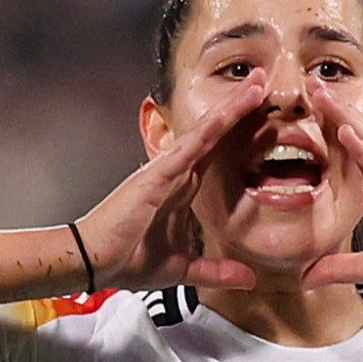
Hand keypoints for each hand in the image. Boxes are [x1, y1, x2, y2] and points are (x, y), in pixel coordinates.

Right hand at [74, 71, 266, 290]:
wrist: (95, 262)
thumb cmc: (128, 260)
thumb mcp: (183, 269)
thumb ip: (216, 271)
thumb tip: (249, 280)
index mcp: (182, 189)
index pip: (219, 155)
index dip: (242, 135)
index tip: (266, 118)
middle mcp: (177, 173)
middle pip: (216, 134)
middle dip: (242, 108)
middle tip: (267, 82)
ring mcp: (167, 170)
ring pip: (207, 132)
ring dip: (232, 108)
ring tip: (259, 84)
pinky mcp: (157, 175)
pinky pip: (189, 148)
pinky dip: (210, 129)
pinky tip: (229, 112)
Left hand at [300, 77, 362, 305]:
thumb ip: (337, 268)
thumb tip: (305, 277)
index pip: (351, 154)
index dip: (330, 130)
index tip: (308, 106)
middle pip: (359, 139)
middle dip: (334, 111)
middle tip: (309, 83)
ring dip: (344, 119)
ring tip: (320, 95)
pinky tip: (345, 133)